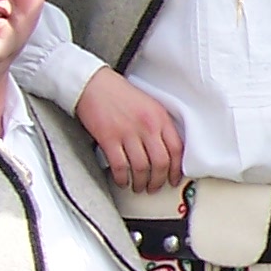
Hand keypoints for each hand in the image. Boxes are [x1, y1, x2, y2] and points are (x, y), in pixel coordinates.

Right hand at [74, 67, 185, 192]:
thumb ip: (160, 125)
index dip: (177, 169)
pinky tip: (122, 180)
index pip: (177, 149)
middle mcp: (147, 126)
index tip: (174, 179)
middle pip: (161, 162)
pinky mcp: (109, 138)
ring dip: (140, 183)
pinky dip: (122, 178)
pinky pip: (120, 166)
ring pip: (142, 168)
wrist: (94, 83)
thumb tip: (167, 150)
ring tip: (138, 187)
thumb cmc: (120, 93)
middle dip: (159, 181)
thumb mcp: (149, 104)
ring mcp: (128, 133)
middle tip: (155, 187)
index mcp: (160, 117)